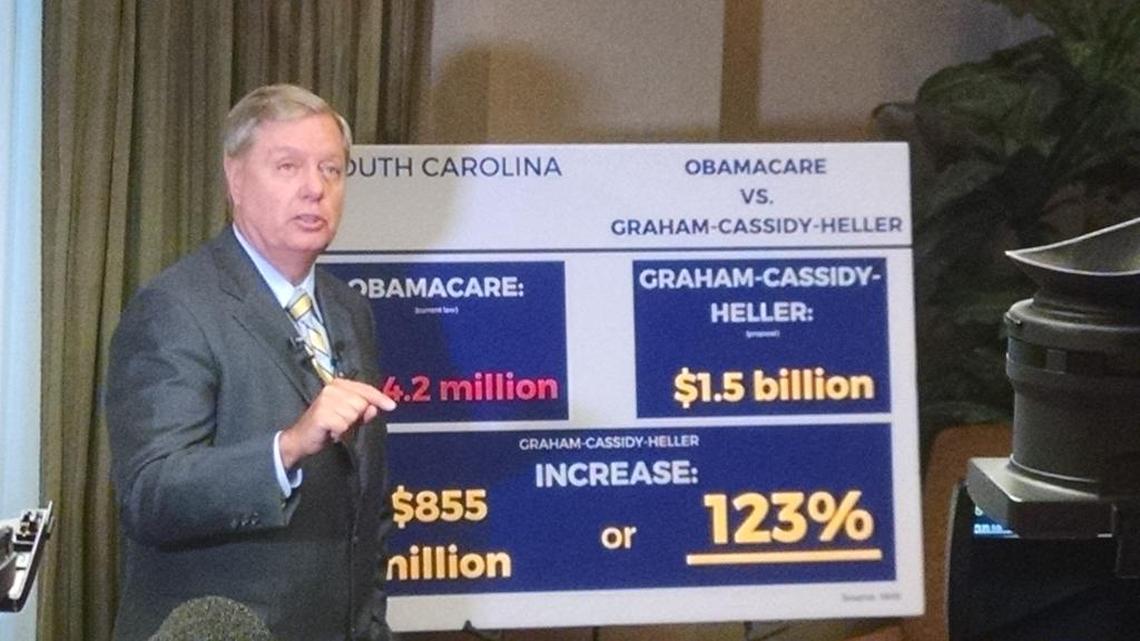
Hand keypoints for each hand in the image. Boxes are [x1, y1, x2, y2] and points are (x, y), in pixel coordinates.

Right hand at [279, 378, 395, 468]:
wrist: (302, 439)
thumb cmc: (327, 426)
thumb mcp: (349, 418)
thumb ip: (363, 412)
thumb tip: (374, 408)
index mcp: (339, 384)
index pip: (366, 389)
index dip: (379, 398)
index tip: (392, 406)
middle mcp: (332, 389)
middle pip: (362, 403)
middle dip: (356, 417)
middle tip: (342, 421)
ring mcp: (326, 400)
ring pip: (354, 415)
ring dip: (347, 425)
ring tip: (335, 426)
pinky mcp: (322, 414)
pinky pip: (344, 425)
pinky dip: (339, 432)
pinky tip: (330, 431)